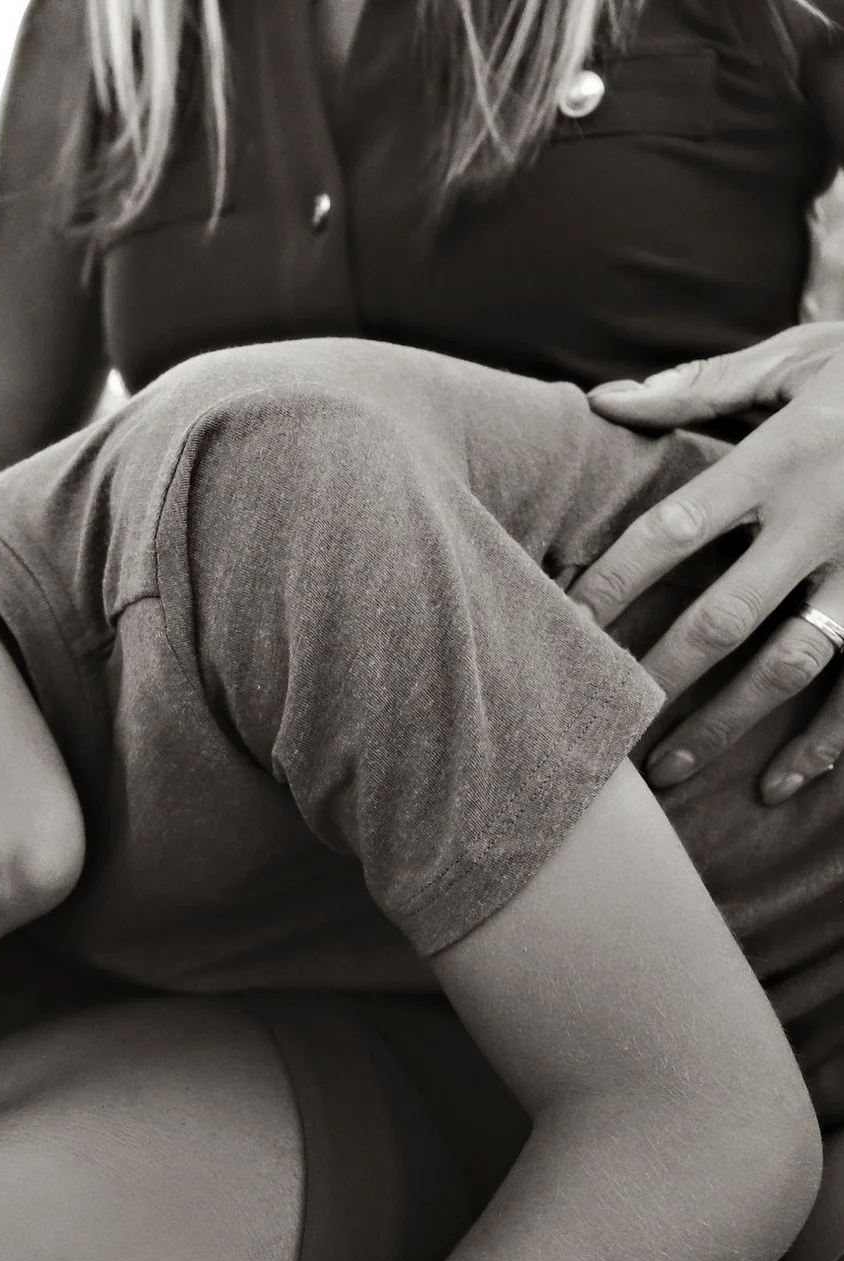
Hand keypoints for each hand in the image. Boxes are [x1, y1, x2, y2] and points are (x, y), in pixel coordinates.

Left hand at [573, 323, 843, 802]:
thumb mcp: (791, 363)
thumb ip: (697, 389)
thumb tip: (601, 402)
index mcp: (783, 459)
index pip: (672, 532)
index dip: (610, 584)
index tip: (558, 628)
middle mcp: (826, 520)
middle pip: (726, 615)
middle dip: (659, 674)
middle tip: (602, 721)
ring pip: (793, 663)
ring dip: (728, 723)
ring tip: (667, 768)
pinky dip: (827, 742)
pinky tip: (780, 782)